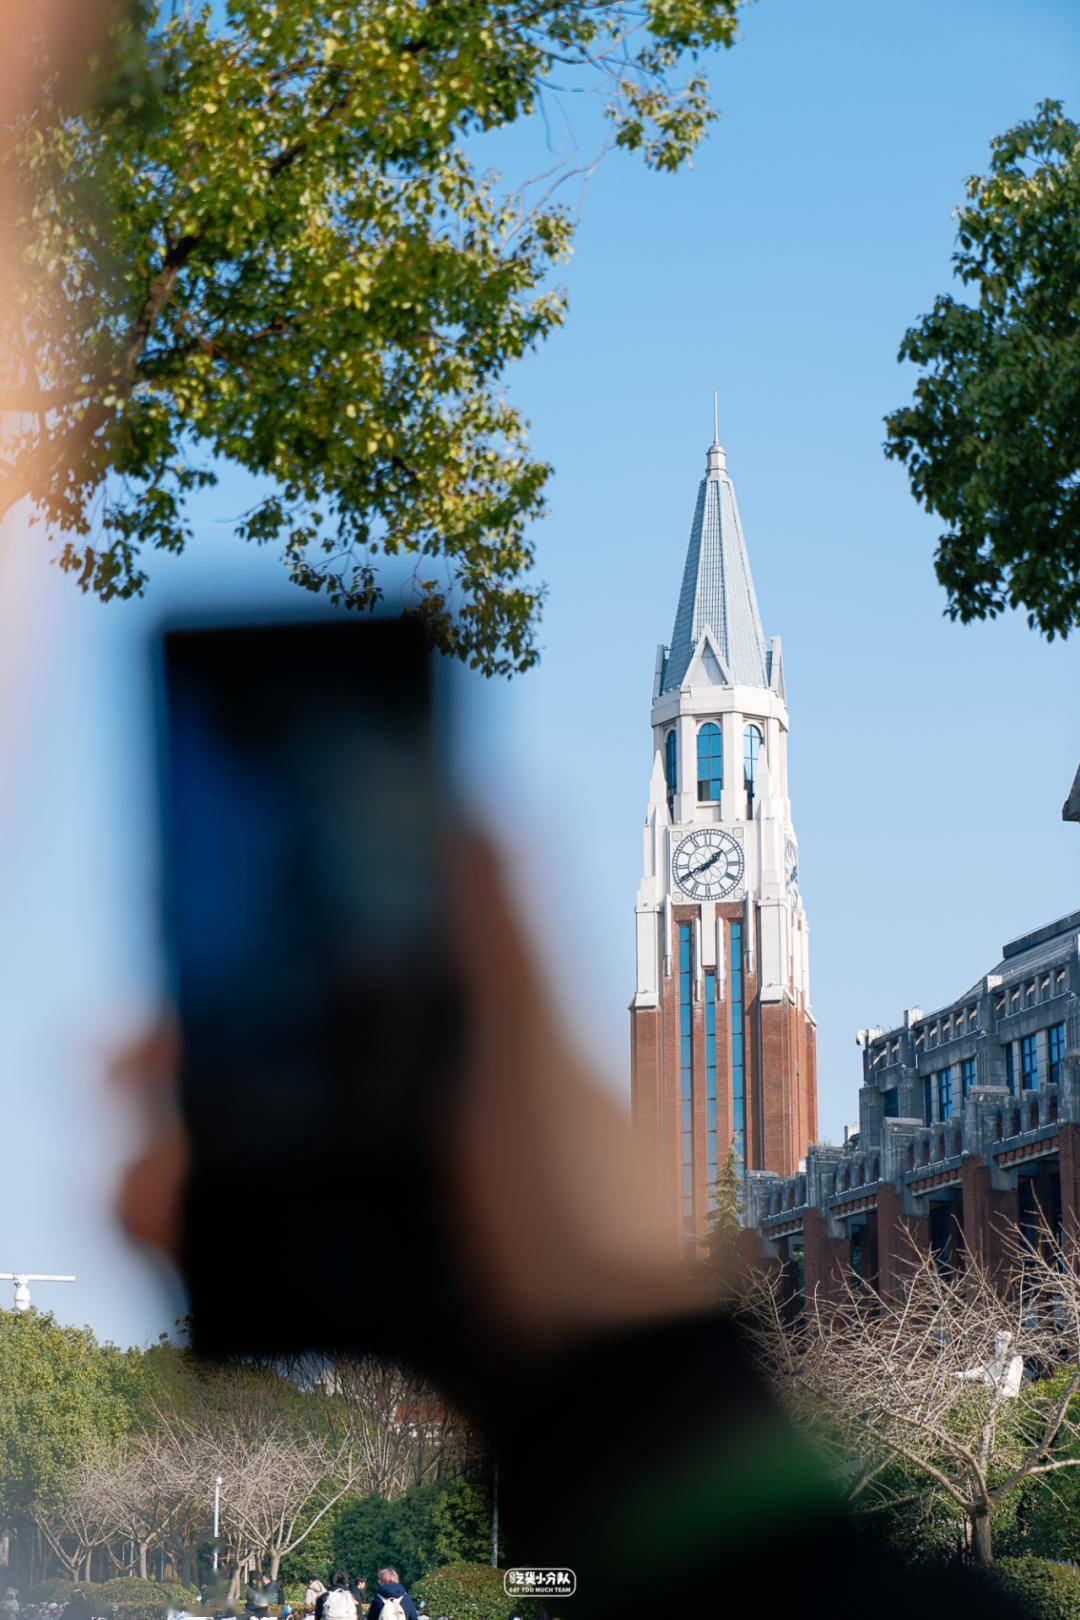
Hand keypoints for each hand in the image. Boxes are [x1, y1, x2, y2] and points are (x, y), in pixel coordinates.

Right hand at [117, 834, 701, 1351]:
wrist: (601, 1391)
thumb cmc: (582, 1211)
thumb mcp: (536, 1051)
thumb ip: (501, 934)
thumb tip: (476, 802)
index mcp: (463, 1048)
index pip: (344, 984)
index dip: (265, 965)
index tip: (196, 956)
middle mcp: (422, 1118)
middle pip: (284, 1070)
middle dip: (194, 1063)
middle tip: (121, 1062)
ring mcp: (391, 1204)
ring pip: (259, 1160)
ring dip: (181, 1151)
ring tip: (129, 1165)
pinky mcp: (364, 1284)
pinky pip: (263, 1248)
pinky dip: (208, 1233)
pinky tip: (160, 1217)